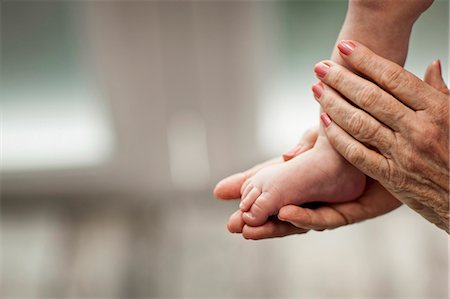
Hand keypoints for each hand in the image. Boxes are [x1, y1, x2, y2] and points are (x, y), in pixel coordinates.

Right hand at [216, 128, 400, 239]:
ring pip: (296, 220)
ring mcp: (328, 200)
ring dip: (272, 226)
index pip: (266, 180)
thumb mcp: (325, 133)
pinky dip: (305, 216)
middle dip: (253, 217)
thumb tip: (286, 158)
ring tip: (248, 228)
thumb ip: (304, 146)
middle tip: (230, 225)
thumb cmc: (356, 128)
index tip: (219, 192)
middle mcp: (311, 189)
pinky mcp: (352, 209)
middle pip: (276, 208)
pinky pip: (327, 217)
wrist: (386, 128)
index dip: (245, 186)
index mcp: (300, 170)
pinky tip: (286, 213)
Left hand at [314, 40, 448, 231]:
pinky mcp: (391, 176)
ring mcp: (403, 154)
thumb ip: (442, 92)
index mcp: (437, 110)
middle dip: (342, 79)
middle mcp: (419, 130)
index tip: (347, 48)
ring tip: (317, 89)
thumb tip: (432, 64)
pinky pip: (357, 153)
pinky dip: (338, 137)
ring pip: (359, 123)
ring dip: (334, 104)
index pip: (395, 78)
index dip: (367, 60)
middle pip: (371, 98)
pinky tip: (324, 122)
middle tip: (321, 68)